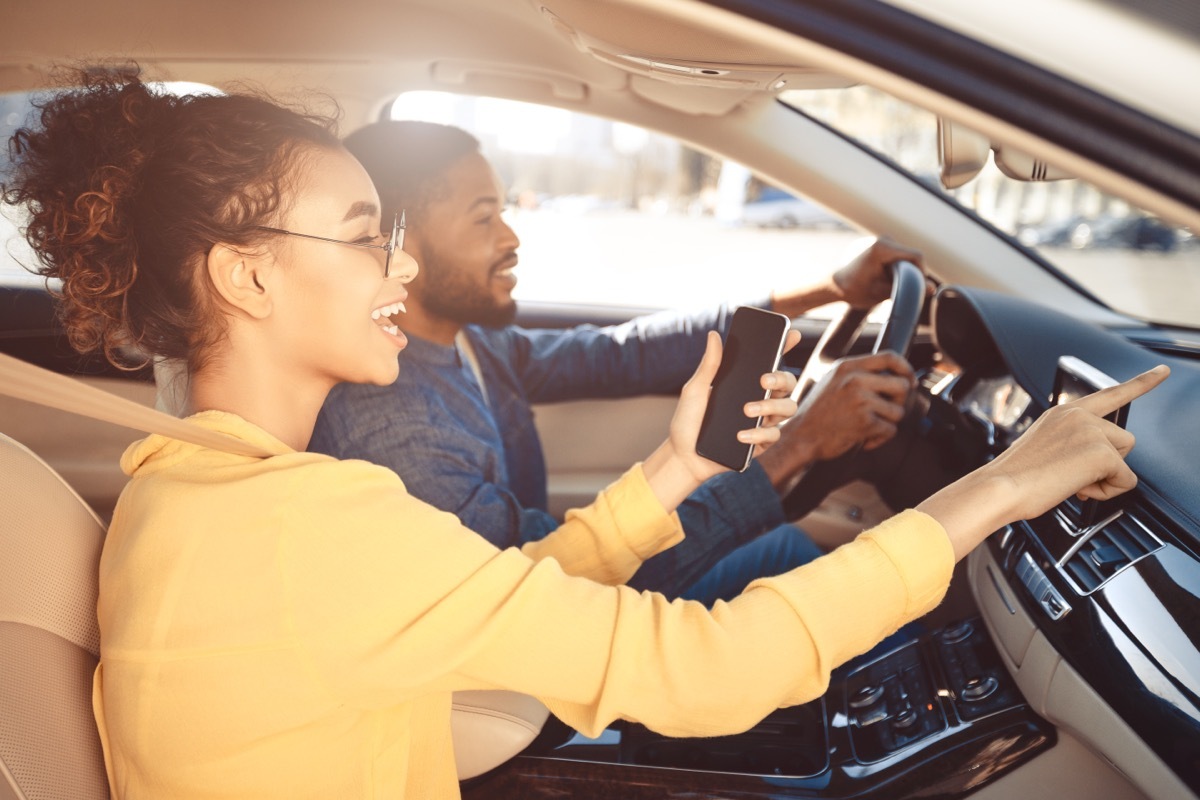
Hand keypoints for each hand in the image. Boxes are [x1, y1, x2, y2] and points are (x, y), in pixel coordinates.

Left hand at [643, 332, 799, 511]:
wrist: (683, 455)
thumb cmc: (688, 421)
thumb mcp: (695, 390)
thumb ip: (709, 365)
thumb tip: (714, 335)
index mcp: (746, 383)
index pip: (771, 362)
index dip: (785, 347)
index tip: (791, 334)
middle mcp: (760, 399)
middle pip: (788, 383)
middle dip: (781, 378)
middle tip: (763, 379)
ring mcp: (763, 422)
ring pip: (788, 408)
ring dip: (771, 406)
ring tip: (747, 410)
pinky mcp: (761, 444)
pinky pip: (773, 435)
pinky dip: (758, 434)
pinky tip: (740, 435)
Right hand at [756, 351, 913, 488]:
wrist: (800, 437)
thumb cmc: (817, 414)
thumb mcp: (832, 382)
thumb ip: (857, 374)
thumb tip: (892, 374)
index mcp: (847, 367)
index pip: (889, 357)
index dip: (906, 368)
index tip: (909, 380)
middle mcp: (855, 380)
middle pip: (902, 385)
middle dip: (901, 402)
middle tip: (888, 411)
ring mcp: (860, 400)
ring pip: (898, 411)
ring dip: (888, 423)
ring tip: (869, 427)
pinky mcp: (864, 421)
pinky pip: (890, 430)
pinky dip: (880, 438)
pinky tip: (865, 439)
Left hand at [831, 236, 926, 307]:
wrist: (833, 284)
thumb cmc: (853, 290)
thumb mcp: (881, 294)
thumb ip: (907, 289)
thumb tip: (931, 288)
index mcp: (882, 248)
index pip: (916, 256)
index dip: (922, 273)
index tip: (917, 287)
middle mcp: (882, 239)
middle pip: (911, 256)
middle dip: (910, 273)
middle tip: (897, 289)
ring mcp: (880, 240)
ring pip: (904, 256)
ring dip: (901, 271)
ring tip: (886, 284)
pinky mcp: (879, 244)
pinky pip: (896, 255)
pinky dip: (894, 267)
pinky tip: (881, 278)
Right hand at [919, 365, 1169, 560]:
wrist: (1000, 488)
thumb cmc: (1015, 476)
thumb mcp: (1046, 448)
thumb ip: (1074, 445)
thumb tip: (1097, 466)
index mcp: (1063, 412)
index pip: (1111, 393)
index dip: (1142, 383)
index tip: (1162, 371)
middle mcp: (1079, 415)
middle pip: (1123, 439)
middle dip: (1108, 462)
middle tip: (1073, 477)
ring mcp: (1091, 431)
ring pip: (1125, 458)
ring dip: (1106, 477)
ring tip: (1073, 483)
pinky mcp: (1101, 452)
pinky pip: (1125, 480)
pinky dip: (1107, 492)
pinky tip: (1079, 490)